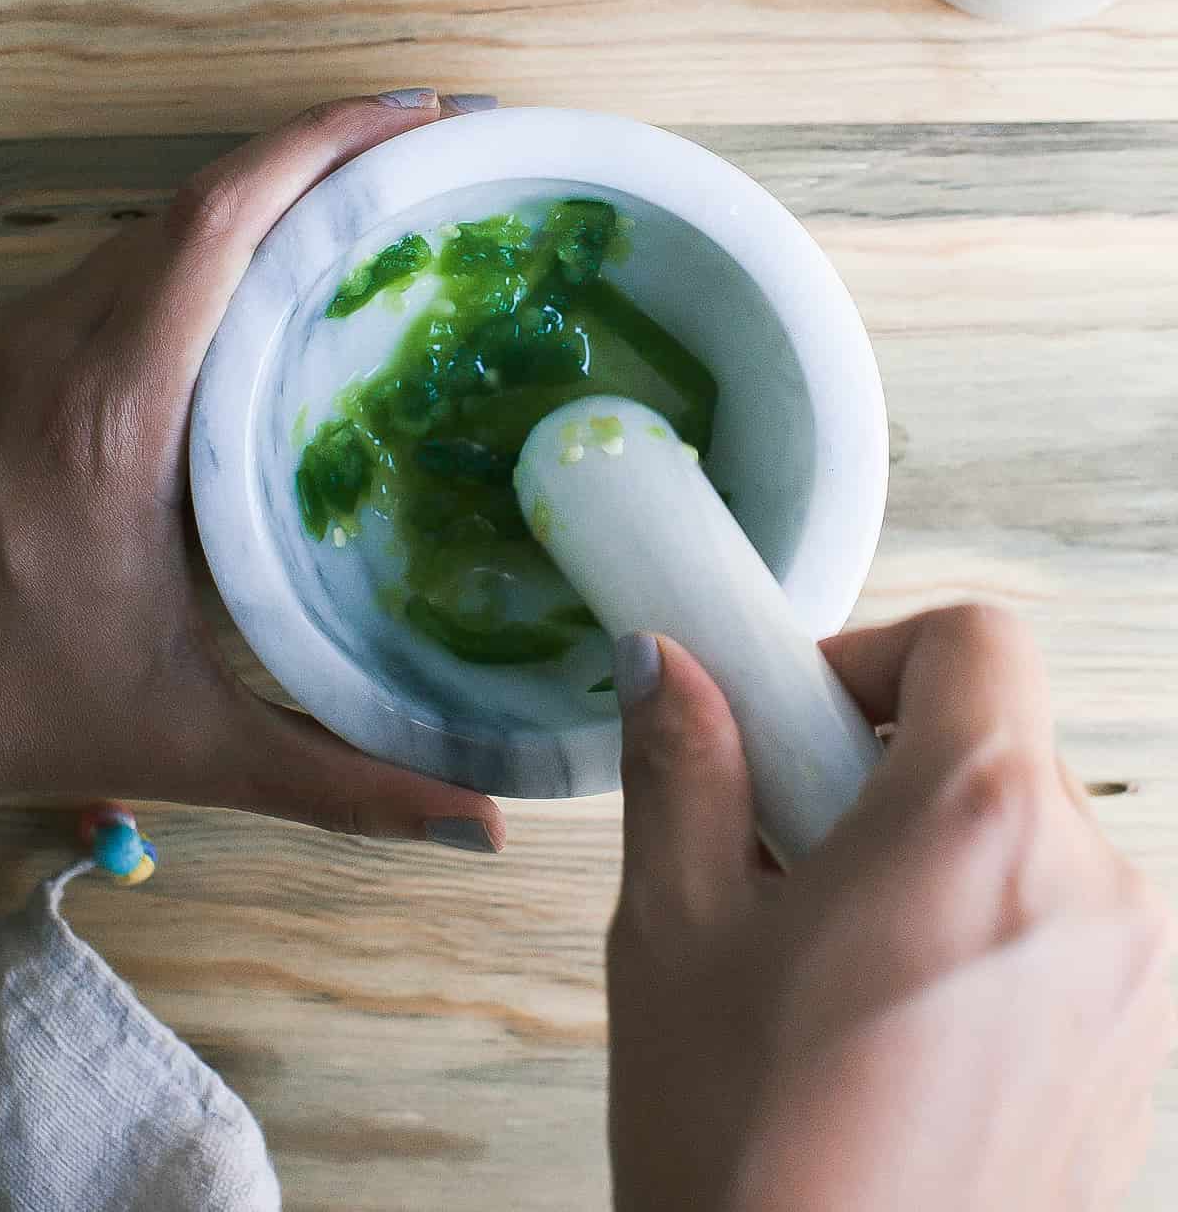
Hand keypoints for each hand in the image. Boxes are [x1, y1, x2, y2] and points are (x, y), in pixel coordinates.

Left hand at [0, 91, 504, 851]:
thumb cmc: (1, 701)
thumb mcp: (180, 739)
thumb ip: (338, 780)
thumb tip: (482, 823)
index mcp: (109, 409)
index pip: (219, 225)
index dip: (320, 148)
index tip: (419, 115)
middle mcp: (56, 346)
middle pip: (197, 197)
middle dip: (317, 148)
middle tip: (432, 143)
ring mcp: (19, 341)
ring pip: (154, 224)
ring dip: (260, 189)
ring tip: (373, 194)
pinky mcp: (4, 359)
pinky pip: (121, 264)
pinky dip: (208, 238)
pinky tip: (269, 276)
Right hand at [607, 606, 1172, 1211]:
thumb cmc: (750, 1158)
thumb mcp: (674, 934)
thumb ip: (682, 765)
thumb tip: (667, 662)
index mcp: (981, 824)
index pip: (974, 639)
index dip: (873, 654)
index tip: (798, 727)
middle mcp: (1094, 889)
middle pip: (999, 741)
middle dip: (887, 766)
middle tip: (788, 851)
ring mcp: (1136, 986)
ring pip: (1028, 840)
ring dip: (933, 856)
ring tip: (832, 961)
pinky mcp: (1140, 1064)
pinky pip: (1062, 935)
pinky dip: (983, 937)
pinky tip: (893, 1032)